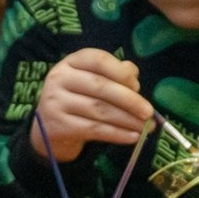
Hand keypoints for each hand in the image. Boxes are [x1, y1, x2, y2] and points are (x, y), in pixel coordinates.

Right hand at [30, 48, 154, 161]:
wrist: (49, 130)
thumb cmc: (78, 101)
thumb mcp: (92, 83)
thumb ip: (114, 75)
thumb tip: (134, 76)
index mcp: (71, 62)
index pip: (98, 60)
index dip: (121, 72)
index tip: (138, 86)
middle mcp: (59, 79)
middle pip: (100, 86)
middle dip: (129, 100)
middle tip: (149, 112)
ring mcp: (56, 103)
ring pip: (99, 110)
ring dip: (127, 120)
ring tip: (146, 128)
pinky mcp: (58, 126)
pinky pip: (93, 129)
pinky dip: (116, 134)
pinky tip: (132, 137)